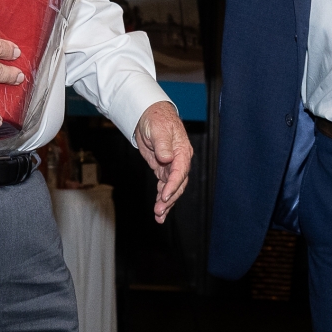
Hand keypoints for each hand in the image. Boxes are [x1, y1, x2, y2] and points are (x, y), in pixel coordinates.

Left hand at [133, 100, 192, 221]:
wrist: (149, 116)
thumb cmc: (156, 119)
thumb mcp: (158, 129)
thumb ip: (163, 144)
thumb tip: (167, 158)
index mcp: (182, 151)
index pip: (180, 171)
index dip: (173, 185)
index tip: (164, 196)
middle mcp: (180, 161)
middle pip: (178, 184)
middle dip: (169, 198)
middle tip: (159, 210)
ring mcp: (171, 166)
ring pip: (172, 188)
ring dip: (166, 203)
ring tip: (159, 216)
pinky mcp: (163, 169)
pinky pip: (164, 186)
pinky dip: (162, 198)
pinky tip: (159, 211)